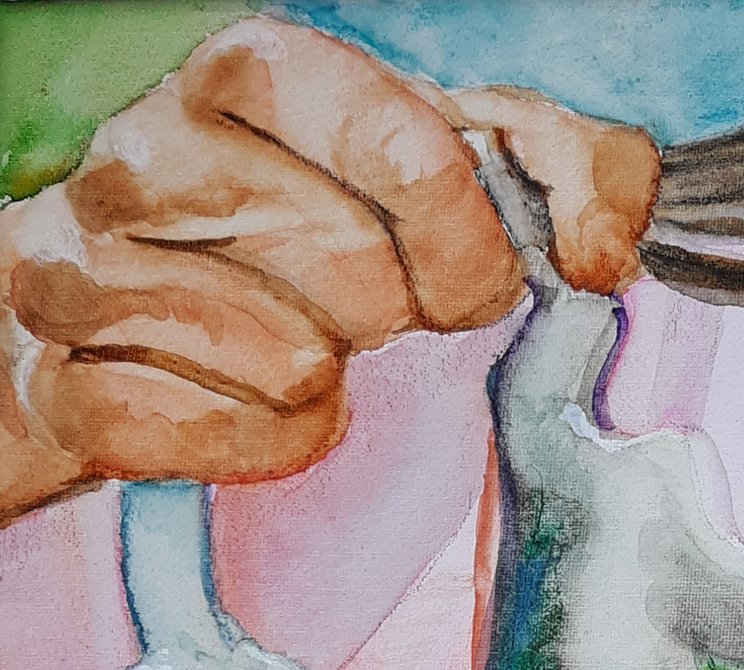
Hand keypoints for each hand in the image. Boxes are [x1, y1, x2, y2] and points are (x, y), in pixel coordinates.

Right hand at [0, 19, 658, 523]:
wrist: (131, 319)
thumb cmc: (304, 237)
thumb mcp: (449, 174)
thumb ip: (566, 172)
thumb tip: (603, 249)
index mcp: (252, 70)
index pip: (408, 147)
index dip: (466, 238)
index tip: (462, 275)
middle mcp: (150, 149)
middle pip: (357, 273)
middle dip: (386, 318)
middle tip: (353, 311)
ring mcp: (84, 261)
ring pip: (286, 361)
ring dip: (319, 382)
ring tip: (286, 346)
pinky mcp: (61, 376)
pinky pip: (224, 440)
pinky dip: (265, 445)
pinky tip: (244, 402)